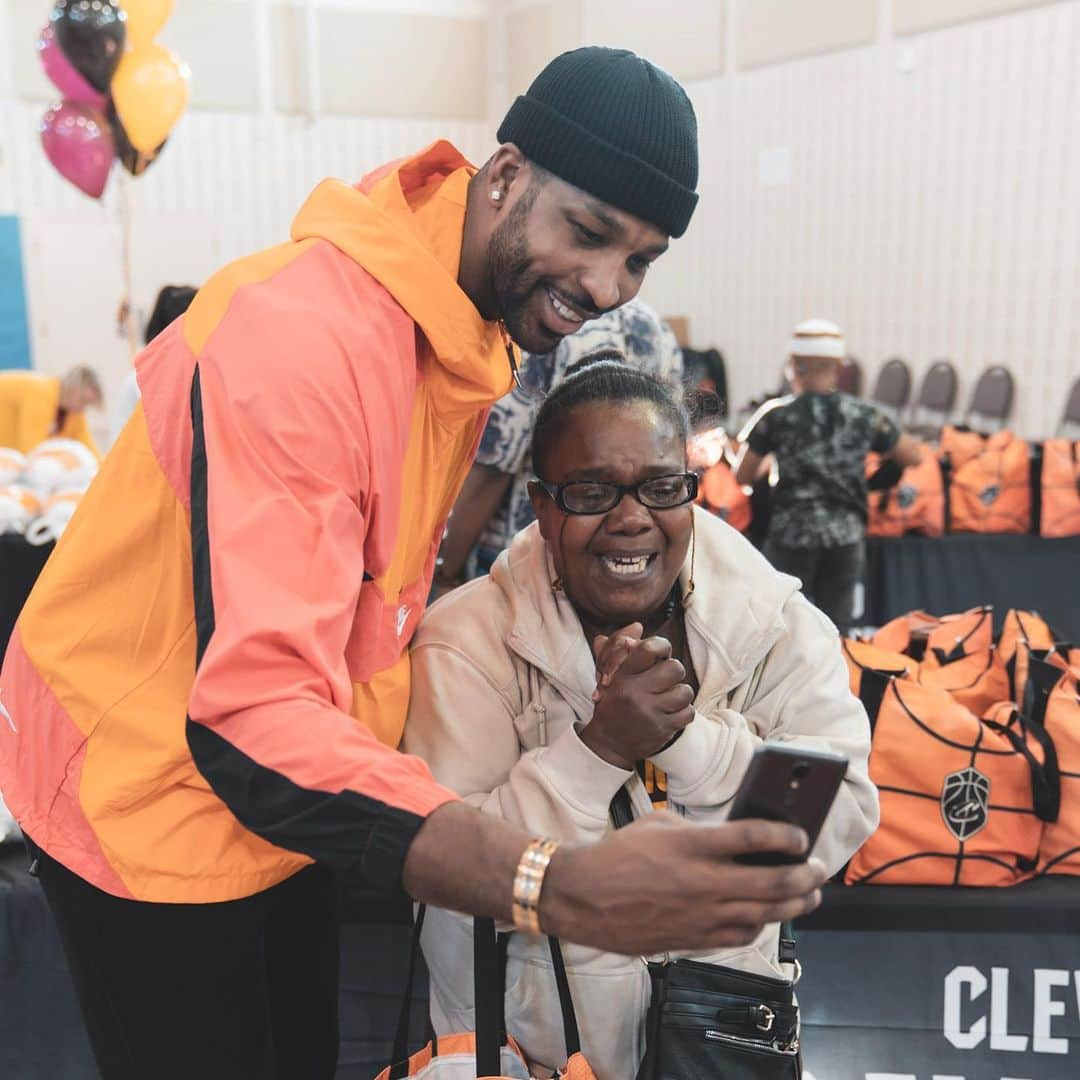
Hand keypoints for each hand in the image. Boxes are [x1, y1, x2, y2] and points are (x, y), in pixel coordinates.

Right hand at [542, 814, 825, 954]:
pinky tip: (770, 916)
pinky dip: (762, 924)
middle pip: (772, 882)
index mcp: (692, 844)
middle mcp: (703, 881)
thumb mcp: (660, 824)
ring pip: (765, 914)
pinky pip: (742, 935)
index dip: (786, 836)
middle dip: (805, 876)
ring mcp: (701, 914)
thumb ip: (699, 829)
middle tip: (819, 868)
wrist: (584, 897)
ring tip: (809, 896)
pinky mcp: (694, 939)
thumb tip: (734, 836)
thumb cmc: (619, 853)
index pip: (754, 837)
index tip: (802, 835)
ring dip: (795, 905)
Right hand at [581, 637, 694, 768]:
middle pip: (675, 668)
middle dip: (673, 672)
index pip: (650, 648)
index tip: (659, 655)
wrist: (608, 743)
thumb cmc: (612, 703)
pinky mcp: (662, 730)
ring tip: (669, 698)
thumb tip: (637, 626)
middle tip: (665, 679)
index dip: (661, 647)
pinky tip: (671, 713)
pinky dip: (683, 712)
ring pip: (685, 691)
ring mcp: (650, 713)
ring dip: (680, 694)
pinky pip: (688, 713)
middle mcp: (635, 693)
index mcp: (622, 676)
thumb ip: (618, 646)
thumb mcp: (608, 673)